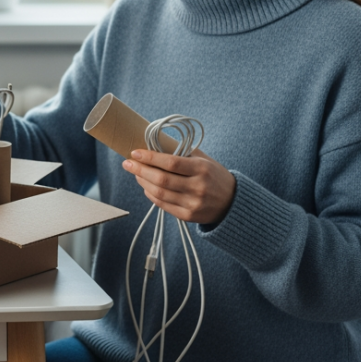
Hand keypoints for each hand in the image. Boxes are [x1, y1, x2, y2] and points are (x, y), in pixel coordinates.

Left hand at [120, 149, 235, 224]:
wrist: (233, 203)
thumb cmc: (214, 176)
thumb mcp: (204, 160)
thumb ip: (182, 153)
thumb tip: (153, 144)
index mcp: (202, 169)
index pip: (171, 163)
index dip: (150, 157)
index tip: (135, 152)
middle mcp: (198, 187)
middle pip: (161, 179)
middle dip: (140, 170)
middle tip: (127, 163)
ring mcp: (193, 204)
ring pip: (159, 193)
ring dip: (143, 182)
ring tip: (135, 173)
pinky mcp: (188, 216)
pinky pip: (163, 205)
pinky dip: (151, 194)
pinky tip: (145, 186)